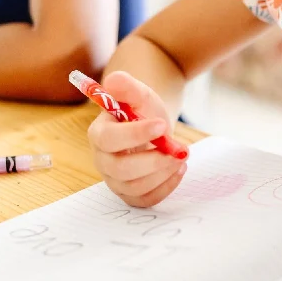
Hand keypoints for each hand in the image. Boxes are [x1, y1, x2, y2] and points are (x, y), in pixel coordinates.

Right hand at [87, 71, 187, 206]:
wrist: (150, 124)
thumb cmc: (140, 109)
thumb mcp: (138, 93)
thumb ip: (126, 85)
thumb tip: (114, 80)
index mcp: (99, 134)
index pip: (110, 139)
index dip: (135, 134)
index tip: (161, 125)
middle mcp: (103, 160)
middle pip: (120, 170)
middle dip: (154, 161)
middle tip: (180, 150)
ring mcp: (115, 179)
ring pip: (134, 187)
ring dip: (163, 174)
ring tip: (182, 156)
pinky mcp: (130, 193)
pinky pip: (144, 200)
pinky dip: (165, 187)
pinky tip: (179, 170)